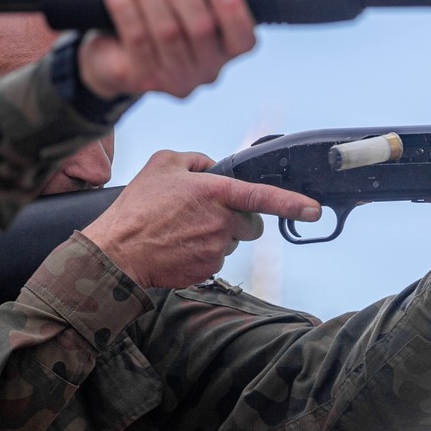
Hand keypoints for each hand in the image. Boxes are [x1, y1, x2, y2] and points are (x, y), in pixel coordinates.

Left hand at [77, 0, 256, 99]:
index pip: (243, 39)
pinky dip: (123, 5)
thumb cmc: (157, 20)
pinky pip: (136, 38)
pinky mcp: (142, 79)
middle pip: (201, 29)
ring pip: (166, 31)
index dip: (234, 12)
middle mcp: (206, 70)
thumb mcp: (181, 8)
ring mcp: (174, 79)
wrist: (113, 57)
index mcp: (226, 51)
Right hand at [81, 151, 321, 288]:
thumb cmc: (137, 207)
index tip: (314, 210)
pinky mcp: (208, 270)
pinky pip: (216, 259)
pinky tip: (179, 247)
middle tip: (204, 215)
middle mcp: (222, 222)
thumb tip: (213, 167)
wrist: (116, 252)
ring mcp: (217, 249)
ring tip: (181, 230)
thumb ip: (196, 160)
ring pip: (232, 242)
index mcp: (216, 193)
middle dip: (238, 220)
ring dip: (217, 236)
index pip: (263, 197)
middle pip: (251, 224)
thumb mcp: (162, 164)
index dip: (292, 203)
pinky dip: (202, 253)